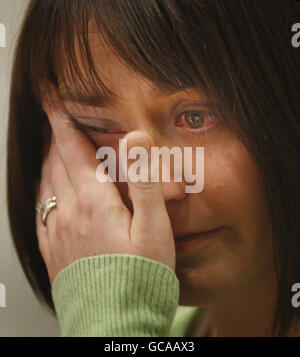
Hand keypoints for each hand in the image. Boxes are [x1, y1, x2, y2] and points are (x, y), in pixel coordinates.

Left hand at [36, 83, 175, 285]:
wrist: (115, 324)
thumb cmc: (140, 278)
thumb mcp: (155, 229)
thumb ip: (145, 182)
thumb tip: (135, 140)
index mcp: (93, 202)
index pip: (72, 148)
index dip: (61, 119)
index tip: (51, 97)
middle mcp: (68, 212)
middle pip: (55, 161)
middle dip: (54, 134)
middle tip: (55, 116)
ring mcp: (56, 231)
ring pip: (46, 182)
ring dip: (48, 158)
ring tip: (53, 145)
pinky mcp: (53, 249)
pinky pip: (41, 208)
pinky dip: (44, 187)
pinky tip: (49, 188)